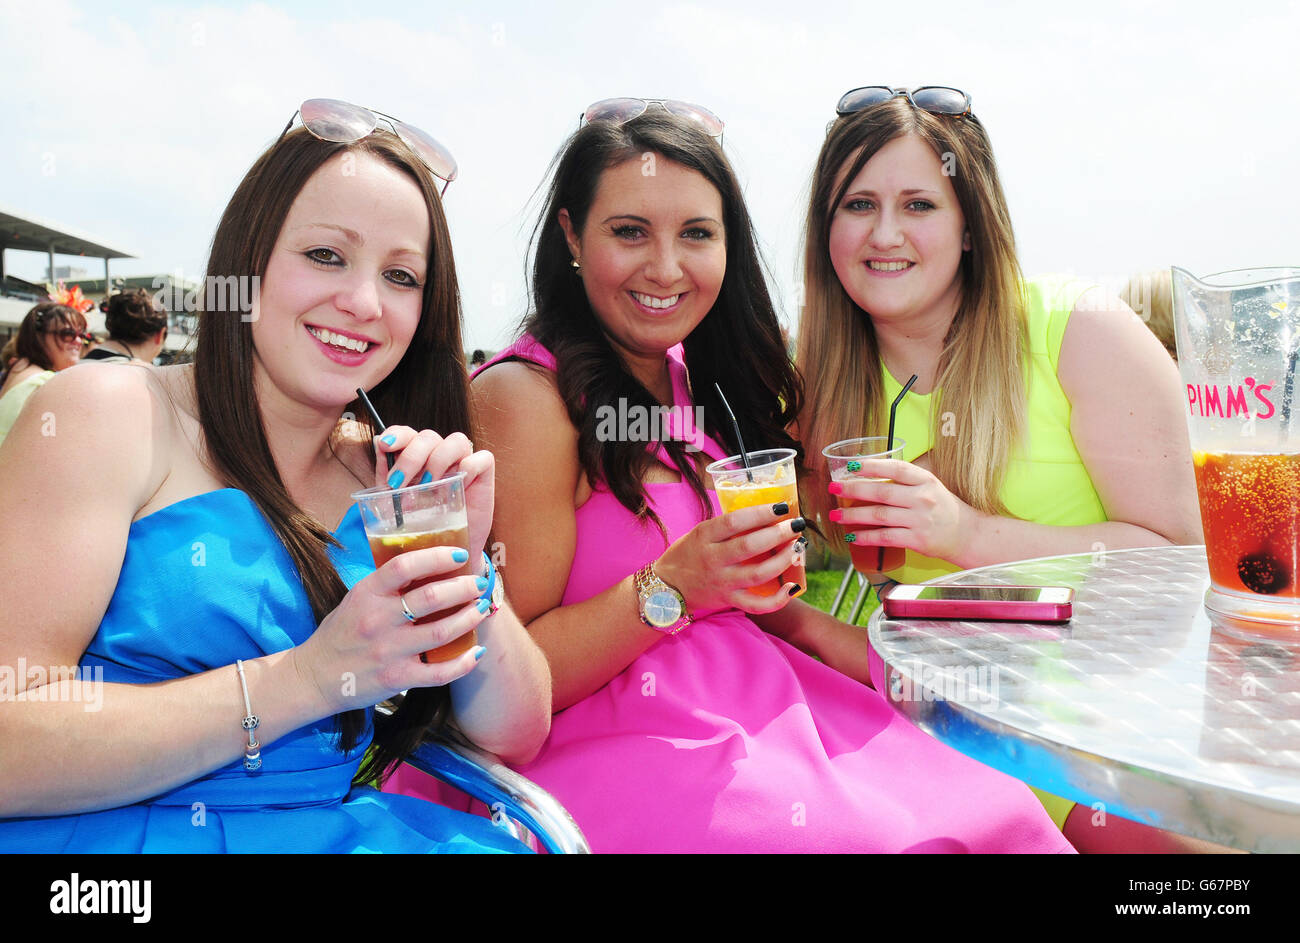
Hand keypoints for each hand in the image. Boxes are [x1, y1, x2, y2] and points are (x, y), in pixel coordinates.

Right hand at [291, 544, 488, 713]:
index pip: (404, 566)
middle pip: (430, 597)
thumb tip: (431, 564)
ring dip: (469, 619)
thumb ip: (388, 585)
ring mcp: (388, 651)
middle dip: (463, 587)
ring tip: (482, 608)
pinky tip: (477, 652)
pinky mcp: (397, 679)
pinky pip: (439, 672)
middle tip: (479, 583)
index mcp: (367, 594)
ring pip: (441, 632)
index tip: (459, 556)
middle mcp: (377, 620)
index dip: (436, 557)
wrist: (314, 677)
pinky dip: (464, 662)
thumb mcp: (357, 598)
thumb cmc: (342, 633)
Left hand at [373, 427, 495, 562]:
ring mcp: (463, 460)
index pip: (408, 433)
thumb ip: (386, 474)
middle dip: (411, 458)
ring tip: (427, 486)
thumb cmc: (420, 524)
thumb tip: (377, 442)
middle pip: (428, 437)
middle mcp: (440, 453)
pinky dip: (469, 468)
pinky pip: (481, 458)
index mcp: (417, 455)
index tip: (385, 445)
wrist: (444, 551)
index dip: (397, 434)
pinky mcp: (483, 473)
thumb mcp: (396, 501)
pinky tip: (459, 487)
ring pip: (456, 441)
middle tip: (398, 484)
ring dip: (438, 461)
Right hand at [654, 502, 804, 615]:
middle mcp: (712, 559)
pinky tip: (793, 586)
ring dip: (783, 559)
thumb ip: (726, 526)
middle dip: (779, 533)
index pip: (734, 521)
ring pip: (758, 573)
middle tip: (796, 524)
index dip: (760, 513)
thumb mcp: (699, 533)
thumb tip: (764, 514)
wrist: (666, 588)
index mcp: (704, 536)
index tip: (781, 507)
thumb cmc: (686, 555)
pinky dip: (778, 599)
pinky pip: (757, 605)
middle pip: (750, 545)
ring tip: (798, 547)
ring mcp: (721, 582)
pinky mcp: (728, 601)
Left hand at [828, 458, 977, 562]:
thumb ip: (905, 479)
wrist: (966, 534)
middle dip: (853, 490)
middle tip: (834, 488)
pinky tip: (852, 535)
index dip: (872, 466)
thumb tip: (868, 471)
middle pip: (882, 493)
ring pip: (879, 516)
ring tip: (836, 515)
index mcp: (925, 480)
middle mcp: (923, 498)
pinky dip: (866, 537)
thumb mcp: (930, 485)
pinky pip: (885, 537)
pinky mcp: (917, 540)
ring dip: (853, 516)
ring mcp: (919, 520)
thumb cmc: (942, 507)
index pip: (896, 469)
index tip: (851, 465)